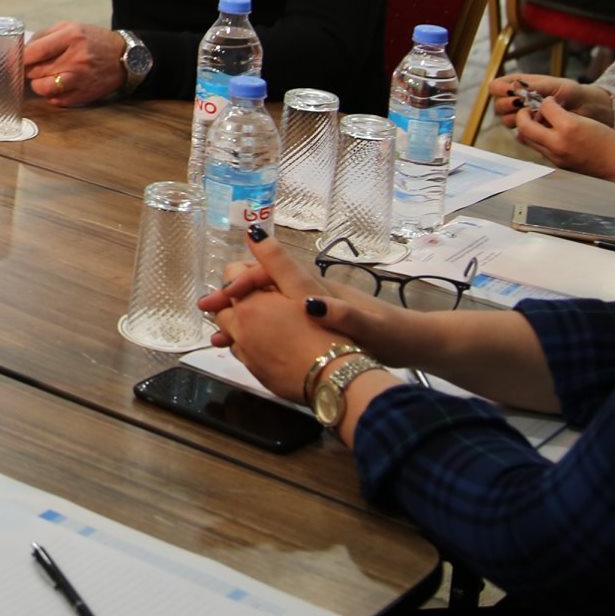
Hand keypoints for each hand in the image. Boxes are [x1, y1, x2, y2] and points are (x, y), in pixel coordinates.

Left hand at [23, 22, 123, 106]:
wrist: (124, 58)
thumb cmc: (93, 40)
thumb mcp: (70, 27)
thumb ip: (45, 36)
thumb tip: (22, 50)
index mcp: (71, 37)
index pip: (34, 51)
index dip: (19, 58)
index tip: (13, 60)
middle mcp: (76, 58)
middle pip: (35, 70)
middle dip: (28, 70)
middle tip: (31, 67)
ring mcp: (80, 79)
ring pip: (43, 88)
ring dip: (37, 84)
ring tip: (42, 78)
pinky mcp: (84, 95)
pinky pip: (56, 100)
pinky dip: (51, 95)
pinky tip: (56, 86)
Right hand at [201, 233, 416, 397]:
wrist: (409, 343)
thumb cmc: (388, 333)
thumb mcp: (368, 326)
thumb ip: (342, 314)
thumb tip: (310, 304)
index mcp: (317, 288)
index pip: (270, 272)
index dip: (243, 281)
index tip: (220, 297)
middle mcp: (308, 291)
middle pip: (260, 283)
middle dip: (231, 294)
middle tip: (205, 309)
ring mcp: (309, 306)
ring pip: (263, 302)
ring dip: (239, 313)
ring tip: (216, 333)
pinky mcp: (312, 323)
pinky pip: (273, 318)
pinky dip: (254, 327)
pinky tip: (244, 342)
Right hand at [488, 74, 609, 126]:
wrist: (591, 110)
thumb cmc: (574, 93)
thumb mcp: (556, 86)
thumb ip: (536, 86)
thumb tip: (515, 87)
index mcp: (521, 85)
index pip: (496, 87)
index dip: (499, 90)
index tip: (511, 93)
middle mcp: (518, 101)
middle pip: (498, 105)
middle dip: (507, 105)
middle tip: (522, 105)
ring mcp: (524, 116)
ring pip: (505, 120)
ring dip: (516, 118)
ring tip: (533, 114)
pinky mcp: (533, 131)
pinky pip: (520, 133)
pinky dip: (524, 130)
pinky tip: (537, 126)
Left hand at [512, 96, 614, 180]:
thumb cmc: (611, 142)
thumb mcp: (587, 121)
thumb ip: (563, 114)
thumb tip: (545, 108)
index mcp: (569, 128)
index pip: (544, 107)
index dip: (546, 100)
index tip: (550, 100)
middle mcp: (558, 144)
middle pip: (524, 126)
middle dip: (523, 114)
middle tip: (530, 110)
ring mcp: (555, 157)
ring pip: (526, 139)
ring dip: (527, 128)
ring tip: (538, 122)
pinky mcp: (557, 165)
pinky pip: (538, 149)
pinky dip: (537, 139)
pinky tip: (548, 134)